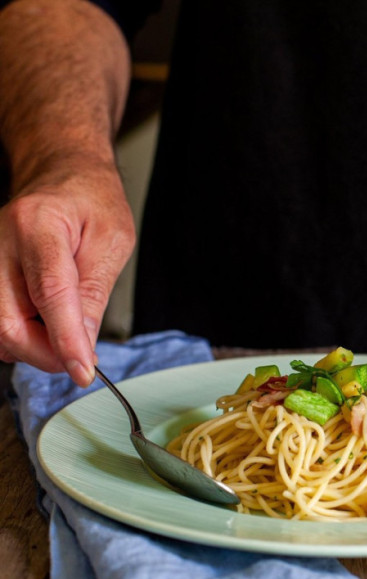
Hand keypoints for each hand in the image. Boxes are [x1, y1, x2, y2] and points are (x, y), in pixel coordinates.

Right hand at [0, 163, 134, 385]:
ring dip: (33, 346)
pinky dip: (20, 334)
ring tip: (66, 332)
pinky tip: (45, 323)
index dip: (65, 341)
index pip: (50, 293)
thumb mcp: (113, 241)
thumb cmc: (91, 202)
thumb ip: (95, 292)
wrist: (62, 175)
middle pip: (8, 321)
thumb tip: (84, 343)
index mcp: (38, 225)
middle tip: (79, 360)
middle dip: (46, 353)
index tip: (82, 372)